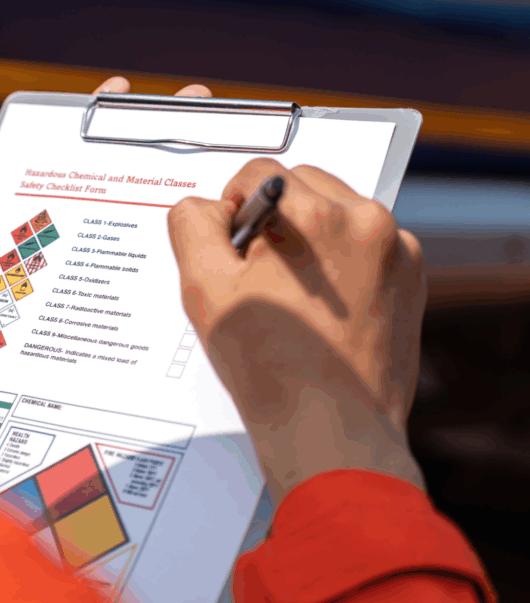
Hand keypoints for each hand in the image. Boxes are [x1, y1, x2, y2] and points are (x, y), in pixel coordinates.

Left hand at [0, 77, 212, 305]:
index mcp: (25, 230)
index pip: (62, 168)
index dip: (91, 127)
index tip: (120, 92)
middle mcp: (63, 250)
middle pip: (112, 188)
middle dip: (153, 142)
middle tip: (191, 103)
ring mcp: (84, 283)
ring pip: (133, 233)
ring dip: (175, 192)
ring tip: (210, 155)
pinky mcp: (98, 322)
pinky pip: (133, 291)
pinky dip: (167, 267)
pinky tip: (200, 243)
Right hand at [168, 160, 427, 508]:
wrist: (329, 429)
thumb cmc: (267, 365)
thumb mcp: (204, 289)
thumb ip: (192, 226)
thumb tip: (205, 208)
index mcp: (316, 217)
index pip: (259, 173)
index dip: (231, 209)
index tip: (231, 251)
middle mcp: (367, 223)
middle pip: (303, 185)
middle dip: (274, 218)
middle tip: (257, 275)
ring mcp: (397, 252)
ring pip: (336, 213)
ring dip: (308, 236)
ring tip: (290, 295)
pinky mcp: (410, 280)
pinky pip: (364, 247)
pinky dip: (338, 263)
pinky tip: (319, 309)